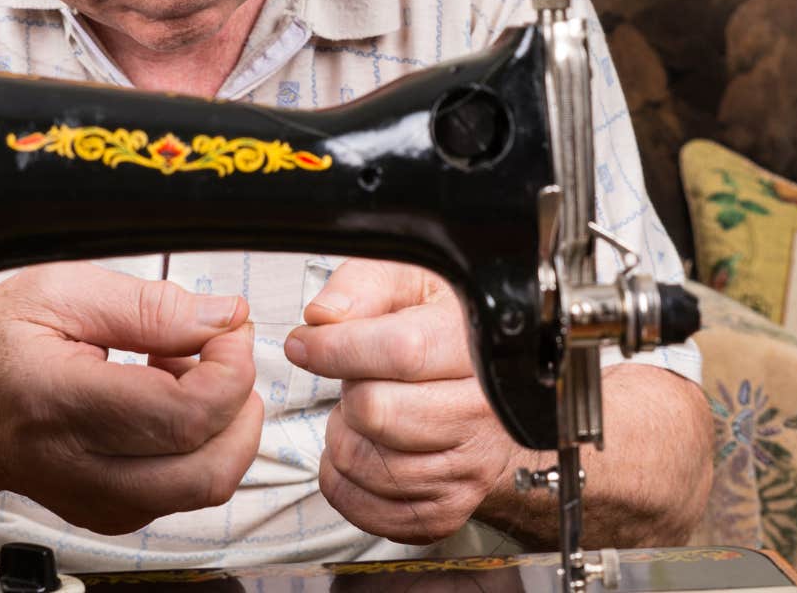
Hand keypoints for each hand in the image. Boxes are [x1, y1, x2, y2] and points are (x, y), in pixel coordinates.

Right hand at [0, 262, 263, 533]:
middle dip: (240, 406)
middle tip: (221, 354)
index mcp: (62, 403)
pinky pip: (183, 493)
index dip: (230, 371)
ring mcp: (97, 500)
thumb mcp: (59, 293)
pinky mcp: (109, 512)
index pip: (184, 415)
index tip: (227, 330)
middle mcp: (80, 467)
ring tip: (185, 373)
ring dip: (220, 427)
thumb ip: (148, 306)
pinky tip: (166, 403)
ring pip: (204, 487)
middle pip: (208, 469)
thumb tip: (223, 319)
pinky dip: (198, 447)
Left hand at [283, 259, 516, 543]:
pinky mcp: (446, 511)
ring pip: (364, 463)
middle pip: (376, 412)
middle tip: (359, 379)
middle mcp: (483, 413)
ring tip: (367, 413)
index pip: (402, 351)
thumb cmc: (443, 334)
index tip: (303, 343)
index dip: (337, 348)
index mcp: (477, 348)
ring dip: (344, 437)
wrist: (492, 402)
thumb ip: (365, 285)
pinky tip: (363, 449)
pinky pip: (365, 508)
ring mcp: (468, 469)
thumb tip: (322, 317)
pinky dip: (344, 481)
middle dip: (347, 393)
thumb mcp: (413, 284)